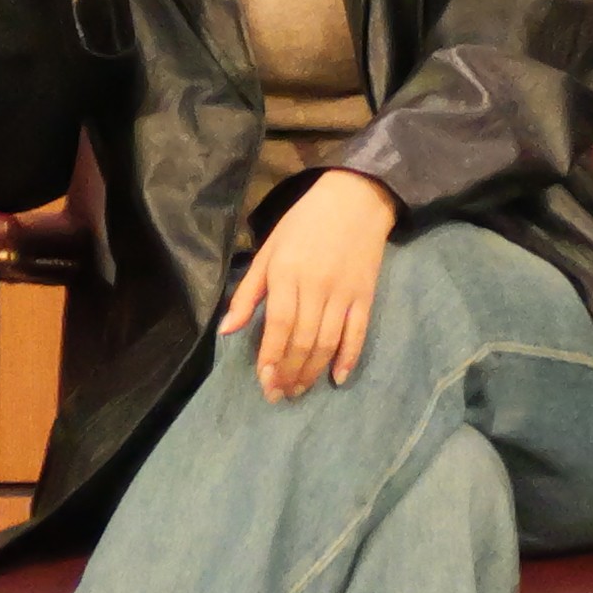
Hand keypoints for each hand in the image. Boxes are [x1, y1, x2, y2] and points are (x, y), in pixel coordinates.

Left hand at [220, 170, 402, 399]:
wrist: (355, 198)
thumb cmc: (303, 223)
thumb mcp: (268, 250)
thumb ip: (248, 292)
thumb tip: (226, 330)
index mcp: (287, 273)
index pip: (279, 325)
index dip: (270, 357)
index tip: (263, 382)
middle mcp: (316, 286)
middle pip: (302, 340)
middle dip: (288, 372)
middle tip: (278, 394)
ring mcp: (344, 293)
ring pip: (327, 342)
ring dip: (312, 371)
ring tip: (299, 390)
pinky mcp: (366, 296)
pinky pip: (358, 334)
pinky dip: (348, 358)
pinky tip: (337, 379)